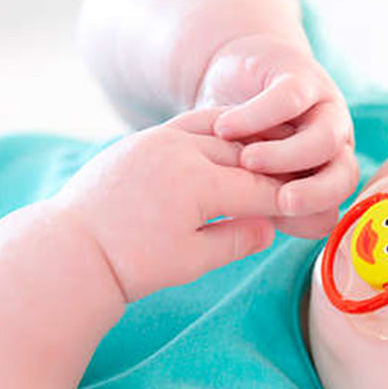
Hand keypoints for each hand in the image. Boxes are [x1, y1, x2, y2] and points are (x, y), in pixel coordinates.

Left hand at [52, 109, 280, 302]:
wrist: (74, 248)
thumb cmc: (133, 263)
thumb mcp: (191, 260)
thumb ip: (236, 240)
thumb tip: (272, 227)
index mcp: (196, 182)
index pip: (259, 187)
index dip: (288, 197)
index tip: (313, 205)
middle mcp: (179, 150)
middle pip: (244, 155)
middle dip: (275, 169)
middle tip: (302, 178)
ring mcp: (159, 138)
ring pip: (220, 132)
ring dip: (249, 142)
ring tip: (274, 156)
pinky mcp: (144, 138)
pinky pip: (192, 125)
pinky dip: (218, 131)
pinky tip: (233, 141)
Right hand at [198, 33, 357, 238]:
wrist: (234, 72)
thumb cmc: (237, 137)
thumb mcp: (246, 176)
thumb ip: (258, 202)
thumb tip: (258, 232)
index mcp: (325, 177)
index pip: (332, 209)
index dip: (307, 220)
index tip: (268, 222)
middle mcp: (334, 145)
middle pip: (344, 177)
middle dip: (314, 194)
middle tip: (278, 202)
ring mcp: (323, 107)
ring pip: (325, 140)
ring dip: (287, 156)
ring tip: (246, 161)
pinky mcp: (300, 74)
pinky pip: (291, 98)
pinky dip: (258, 117)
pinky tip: (225, 128)